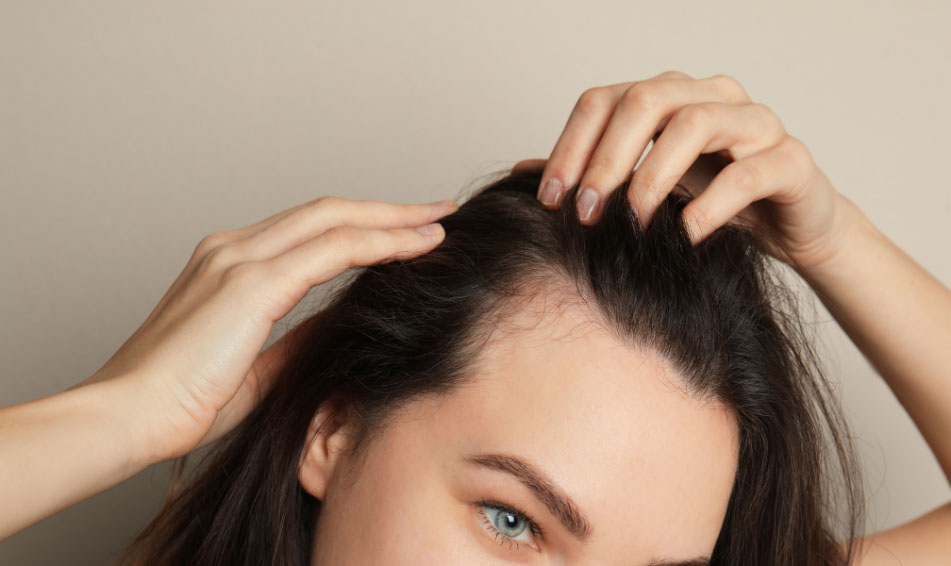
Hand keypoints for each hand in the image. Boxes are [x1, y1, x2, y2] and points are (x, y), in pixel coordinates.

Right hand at [81, 196, 457, 463]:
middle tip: (437, 210)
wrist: (128, 416)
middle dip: (388, 208)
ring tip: (438, 221)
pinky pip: (333, 249)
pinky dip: (380, 241)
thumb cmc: (181, 401)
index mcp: (228, 264)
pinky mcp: (250, 282)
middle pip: (328, 211)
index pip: (310, 231)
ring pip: (335, 219)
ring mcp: (239, 258)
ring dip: (393, 218)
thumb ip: (300, 338)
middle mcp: (232, 248)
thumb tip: (343, 323)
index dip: (362, 227)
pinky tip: (417, 245)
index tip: (406, 233)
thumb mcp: (258, 366)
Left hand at [516, 70, 856, 270]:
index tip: (550, 199)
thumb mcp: (644, 186)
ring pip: (695, 124)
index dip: (570, 146)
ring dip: (653, 178)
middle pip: (645, 101)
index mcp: (670, 95)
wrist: (791, 226)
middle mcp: (711, 95)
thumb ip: (591, 174)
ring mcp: (755, 122)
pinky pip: (748, 172)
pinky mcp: (790, 159)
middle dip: (607, 160)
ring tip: (635, 225)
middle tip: (587, 213)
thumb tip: (522, 169)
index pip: (604, 100)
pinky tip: (686, 235)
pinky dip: (710, 206)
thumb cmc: (712, 200)